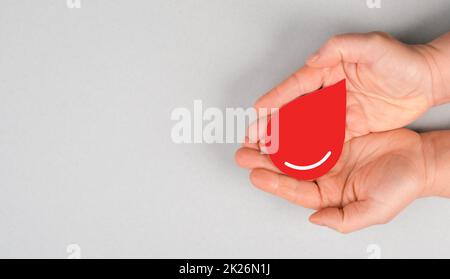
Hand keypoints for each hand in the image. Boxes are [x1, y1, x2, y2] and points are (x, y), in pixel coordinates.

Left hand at [236, 129, 429, 232]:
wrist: (420, 159)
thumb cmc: (401, 186)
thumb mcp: (373, 210)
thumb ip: (342, 219)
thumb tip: (314, 220)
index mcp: (329, 194)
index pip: (295, 190)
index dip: (274, 182)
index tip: (255, 174)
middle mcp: (325, 174)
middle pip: (288, 168)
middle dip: (264, 161)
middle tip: (244, 153)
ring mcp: (328, 154)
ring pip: (294, 148)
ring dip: (274, 143)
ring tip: (254, 137)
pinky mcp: (334, 135)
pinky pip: (310, 130)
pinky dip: (294, 127)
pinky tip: (280, 123)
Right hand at [253, 32, 436, 141]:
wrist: (427, 82)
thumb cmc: (403, 62)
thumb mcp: (373, 46)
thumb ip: (342, 47)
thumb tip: (314, 58)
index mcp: (330, 70)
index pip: (297, 86)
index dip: (276, 98)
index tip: (259, 110)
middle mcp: (330, 91)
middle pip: (295, 109)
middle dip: (273, 123)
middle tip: (254, 136)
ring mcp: (339, 110)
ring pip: (306, 127)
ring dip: (286, 139)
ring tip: (268, 149)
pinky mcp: (350, 126)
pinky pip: (325, 139)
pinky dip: (309, 148)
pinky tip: (296, 156)